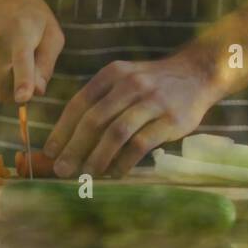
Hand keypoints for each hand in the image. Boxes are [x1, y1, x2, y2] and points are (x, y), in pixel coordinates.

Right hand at [0, 0, 64, 103]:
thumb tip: (36, 93)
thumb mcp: (51, 33)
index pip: (22, 60)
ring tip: (11, 51)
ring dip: (5, 79)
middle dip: (13, 96)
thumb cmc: (32, 15)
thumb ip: (47, 65)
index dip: (23, 81)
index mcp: (22, 33)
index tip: (23, 98)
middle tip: (25, 82)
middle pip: (2, 88)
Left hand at [43, 53, 224, 177]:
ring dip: (97, 157)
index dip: (62, 129)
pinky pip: (141, 144)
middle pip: (94, 120)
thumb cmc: (152, 84)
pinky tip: (115, 172)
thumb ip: (100, 102)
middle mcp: (130, 84)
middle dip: (74, 148)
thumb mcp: (124, 79)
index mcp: (112, 74)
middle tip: (62, 170)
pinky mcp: (170, 119)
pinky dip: (124, 161)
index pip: (79, 103)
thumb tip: (69, 138)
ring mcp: (152, 101)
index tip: (50, 151)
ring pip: (116, 133)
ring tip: (87, 174)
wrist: (197, 73)